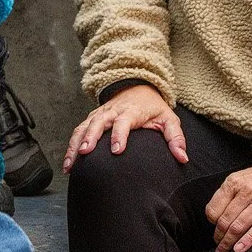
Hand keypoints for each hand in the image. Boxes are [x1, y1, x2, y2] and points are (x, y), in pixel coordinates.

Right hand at [61, 83, 186, 173]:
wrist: (137, 88)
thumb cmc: (154, 108)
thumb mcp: (169, 119)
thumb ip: (176, 138)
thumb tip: (183, 158)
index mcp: (132, 111)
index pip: (124, 122)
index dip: (119, 135)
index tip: (117, 150)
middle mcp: (113, 111)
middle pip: (98, 123)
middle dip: (90, 137)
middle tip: (85, 153)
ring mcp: (100, 114)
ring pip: (84, 127)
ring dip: (76, 144)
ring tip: (71, 163)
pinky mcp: (92, 118)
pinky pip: (79, 130)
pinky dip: (72, 145)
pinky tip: (69, 162)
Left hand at [207, 163, 251, 251]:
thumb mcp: (240, 177)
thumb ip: (228, 193)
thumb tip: (216, 215)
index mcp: (233, 183)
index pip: (214, 209)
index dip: (212, 224)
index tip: (215, 230)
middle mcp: (245, 192)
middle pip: (225, 221)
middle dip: (219, 238)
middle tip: (218, 247)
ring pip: (239, 227)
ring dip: (228, 243)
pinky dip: (247, 241)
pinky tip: (239, 250)